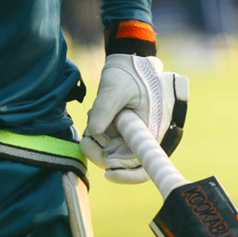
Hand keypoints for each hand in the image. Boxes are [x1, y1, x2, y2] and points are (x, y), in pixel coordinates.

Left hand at [82, 54, 187, 183]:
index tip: (108, 173)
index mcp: (152, 131)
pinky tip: (96, 115)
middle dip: (100, 152)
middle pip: (121, 162)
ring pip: (110, 152)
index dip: (127, 175)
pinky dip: (97, 133)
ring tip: (95, 114)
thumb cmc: (129, 72)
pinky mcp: (123, 131)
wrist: (130, 61)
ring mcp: (133, 135)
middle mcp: (145, 138)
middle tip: (86, 139)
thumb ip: (104, 109)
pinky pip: (107, 142)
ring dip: (97, 139)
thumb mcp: (115, 88)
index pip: (144, 165)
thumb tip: (92, 132)